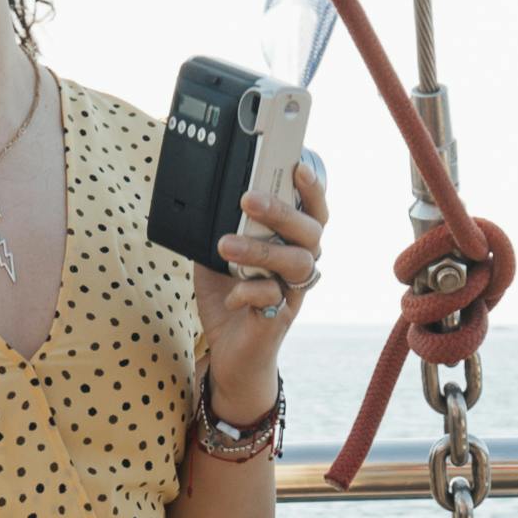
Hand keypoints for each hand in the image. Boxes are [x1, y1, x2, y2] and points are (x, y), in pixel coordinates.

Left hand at [195, 152, 327, 414]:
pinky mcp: (280, 317)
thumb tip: (204, 197)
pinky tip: (231, 294)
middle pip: (311, 232)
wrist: (229, 353)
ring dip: (261, 249)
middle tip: (247, 199)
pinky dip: (249, 292)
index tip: (297, 165)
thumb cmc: (228, 296)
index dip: (312, 189)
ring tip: (226, 246)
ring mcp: (294, 292)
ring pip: (297, 262)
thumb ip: (217, 228)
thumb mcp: (215, 255)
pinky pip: (274, 297)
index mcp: (292, 244)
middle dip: (281, 212)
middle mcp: (302, 264)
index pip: (313, 211)